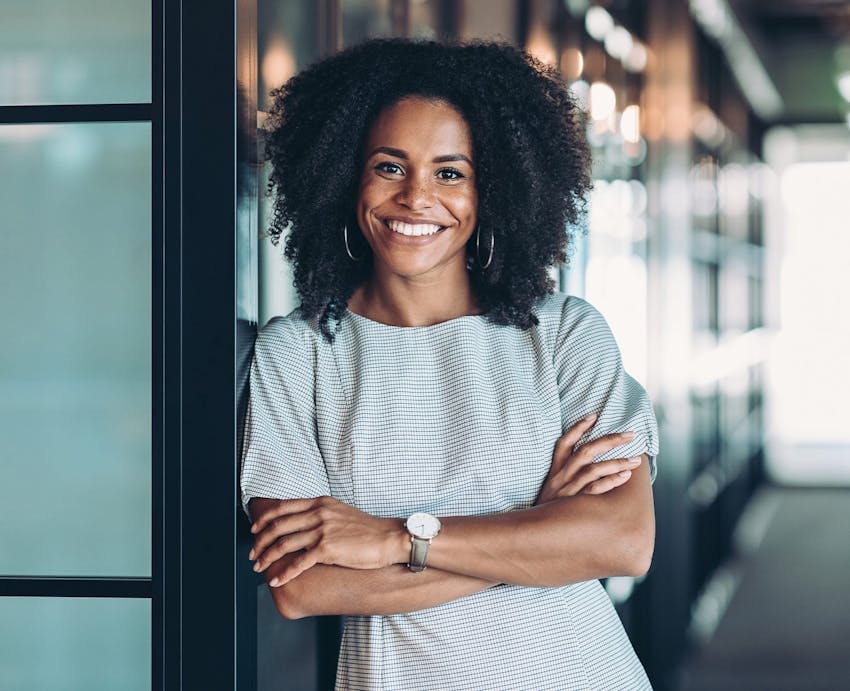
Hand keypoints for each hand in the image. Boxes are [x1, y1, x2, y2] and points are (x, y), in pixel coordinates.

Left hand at [248, 496, 402, 585]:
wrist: (388, 538)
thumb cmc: (367, 530)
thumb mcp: (339, 512)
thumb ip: (319, 514)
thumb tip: (300, 525)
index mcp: (319, 503)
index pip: (282, 507)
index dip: (264, 520)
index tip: (254, 531)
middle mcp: (318, 513)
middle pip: (278, 526)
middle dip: (260, 541)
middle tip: (253, 554)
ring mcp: (322, 530)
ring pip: (284, 544)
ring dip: (267, 557)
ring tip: (259, 567)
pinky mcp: (327, 548)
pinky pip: (298, 562)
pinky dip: (283, 572)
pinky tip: (276, 579)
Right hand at [536, 413, 641, 504]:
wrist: (533, 532)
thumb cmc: (549, 510)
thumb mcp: (551, 489)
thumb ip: (566, 476)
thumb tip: (591, 464)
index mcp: (555, 470)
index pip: (564, 443)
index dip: (578, 427)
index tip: (594, 415)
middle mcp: (561, 477)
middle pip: (585, 451)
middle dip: (610, 440)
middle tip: (630, 435)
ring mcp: (567, 490)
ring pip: (593, 469)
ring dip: (617, 462)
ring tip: (636, 460)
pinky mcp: (574, 504)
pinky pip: (594, 489)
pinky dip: (611, 481)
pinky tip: (625, 476)